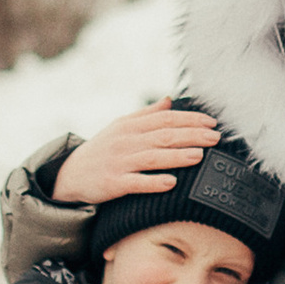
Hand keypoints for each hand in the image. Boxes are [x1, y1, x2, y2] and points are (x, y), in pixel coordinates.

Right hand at [52, 99, 220, 205]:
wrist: (69, 175)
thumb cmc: (101, 150)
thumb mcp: (120, 127)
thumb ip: (146, 114)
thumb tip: (170, 100)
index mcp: (130, 125)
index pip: (164, 118)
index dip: (189, 119)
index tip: (211, 123)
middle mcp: (125, 141)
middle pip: (163, 136)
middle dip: (191, 136)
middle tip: (215, 138)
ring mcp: (119, 162)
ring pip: (153, 157)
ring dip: (177, 156)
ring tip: (199, 156)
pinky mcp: (113, 183)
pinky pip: (135, 182)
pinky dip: (153, 182)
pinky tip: (172, 183)